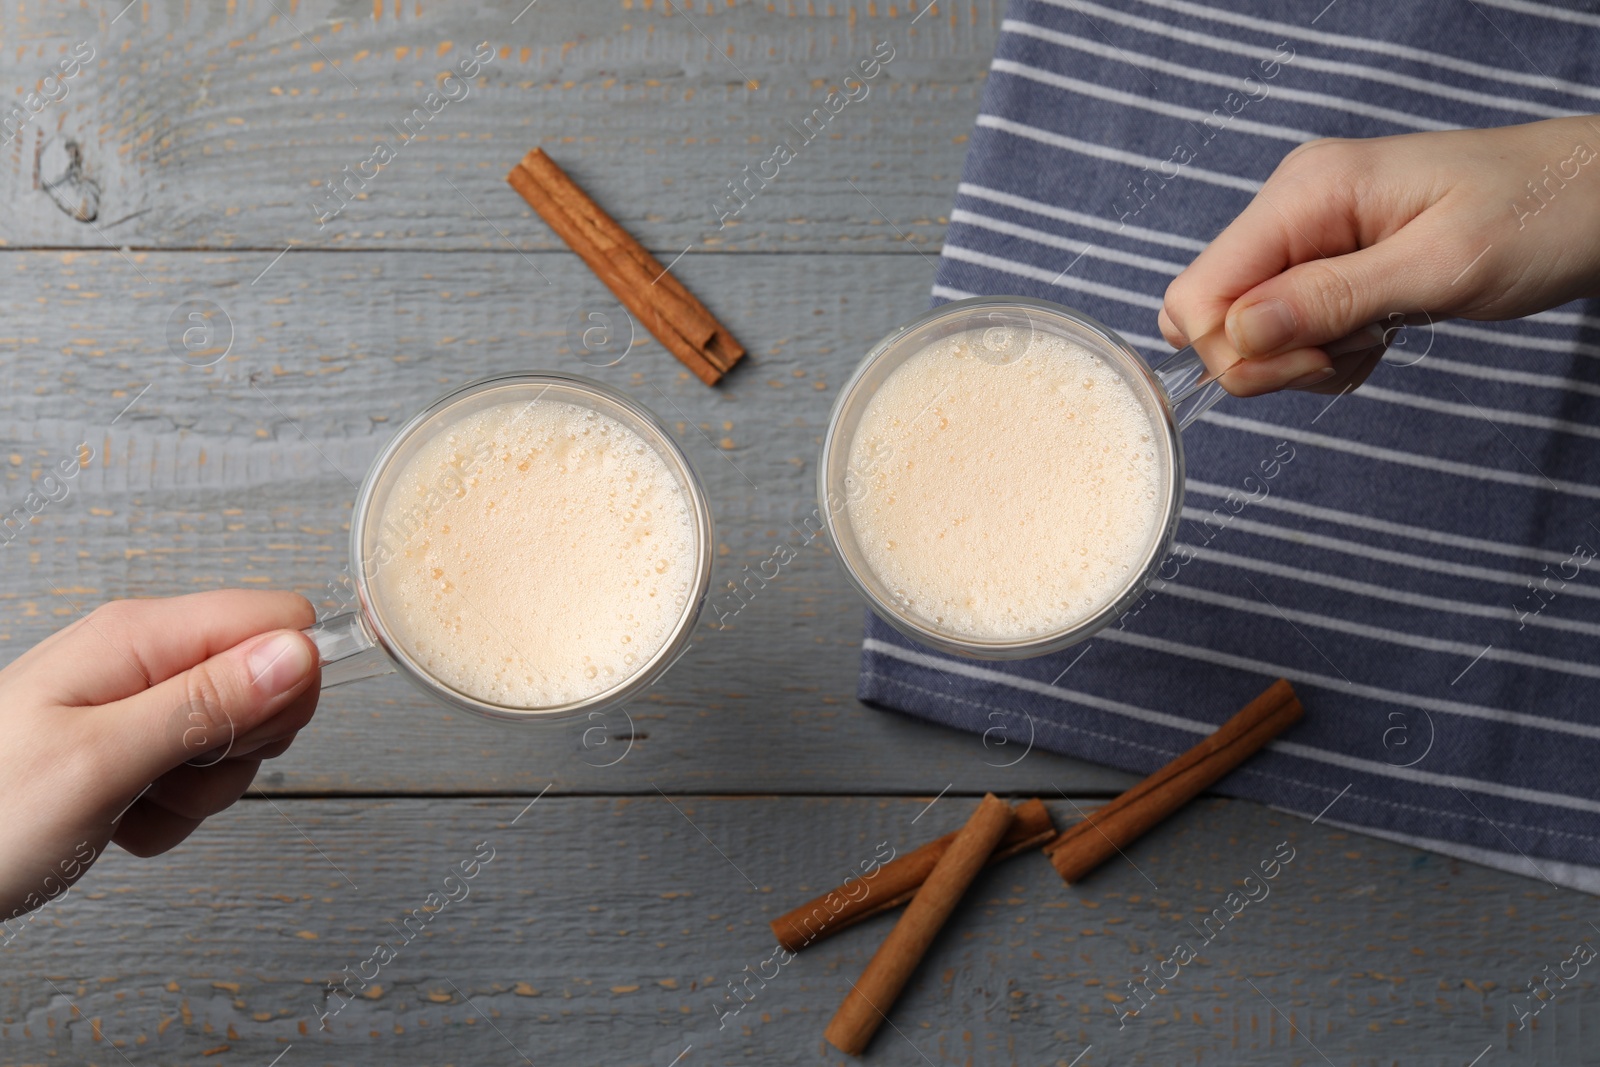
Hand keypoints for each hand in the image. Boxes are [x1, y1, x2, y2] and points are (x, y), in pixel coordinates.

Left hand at [0, 590, 319, 925]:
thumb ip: (207, 704)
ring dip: (201, 792)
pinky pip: (197, 779)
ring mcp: (137, 704)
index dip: (285, 682)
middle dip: (241, 748)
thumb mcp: (102, 763)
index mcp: (138, 637)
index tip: (246, 735)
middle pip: (265, 683)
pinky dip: (171, 815)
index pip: (278, 620)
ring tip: (134, 804)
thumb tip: (300, 653)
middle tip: (175, 775)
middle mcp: (143, 659)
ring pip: (236, 739)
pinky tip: (120, 823)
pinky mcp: (132, 748)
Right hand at [1160, 115, 1599, 395]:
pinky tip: (1380, 335)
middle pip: (1215, 316)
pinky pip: (1289, 329)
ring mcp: (1310, 234)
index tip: (1314, 360)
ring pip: (1250, 331)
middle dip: (1271, 360)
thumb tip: (1234, 334)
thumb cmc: (1541, 214)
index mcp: (1306, 193)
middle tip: (1350, 353)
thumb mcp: (1440, 266)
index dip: (1237, 351)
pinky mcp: (1330, 261)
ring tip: (1379, 338)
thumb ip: (1331, 299)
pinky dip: (1327, 353)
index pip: (1199, 293)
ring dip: (1306, 359)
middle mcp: (1294, 207)